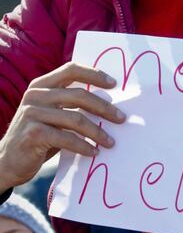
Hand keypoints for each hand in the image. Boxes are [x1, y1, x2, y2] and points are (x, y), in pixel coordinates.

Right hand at [0, 63, 125, 192]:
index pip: (71, 70)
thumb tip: (108, 105)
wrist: (6, 162)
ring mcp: (32, 113)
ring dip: (98, 132)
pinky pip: (67, 138)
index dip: (94, 74)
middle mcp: (36, 95)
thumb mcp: (51, 116)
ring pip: (76, 118)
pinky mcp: (33, 134)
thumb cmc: (37, 138)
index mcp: (41, 85)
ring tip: (110, 142)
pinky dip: (84, 146)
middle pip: (79, 95)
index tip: (114, 84)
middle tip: (122, 118)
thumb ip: (69, 106)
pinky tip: (94, 152)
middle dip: (104, 107)